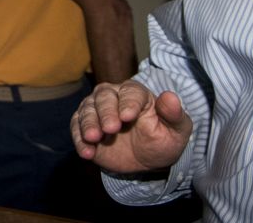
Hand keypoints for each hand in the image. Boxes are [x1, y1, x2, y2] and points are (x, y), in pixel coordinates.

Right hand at [72, 80, 192, 173]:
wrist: (147, 160)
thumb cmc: (163, 140)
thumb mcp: (177, 131)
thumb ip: (174, 114)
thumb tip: (170, 96)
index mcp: (136, 93)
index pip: (130, 92)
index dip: (128, 103)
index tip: (128, 117)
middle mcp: (113, 97)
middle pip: (103, 97)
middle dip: (106, 112)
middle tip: (110, 129)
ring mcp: (96, 112)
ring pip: (86, 110)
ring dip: (88, 124)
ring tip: (93, 139)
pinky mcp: (84, 128)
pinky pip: (76, 128)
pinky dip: (78, 139)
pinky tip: (86, 152)